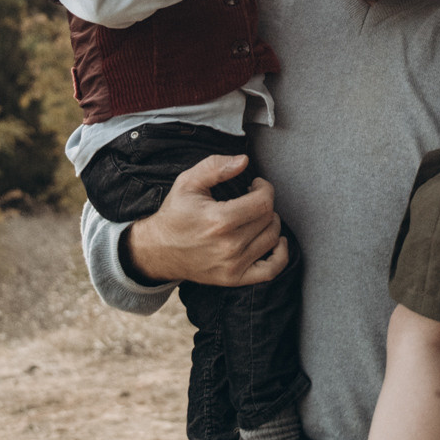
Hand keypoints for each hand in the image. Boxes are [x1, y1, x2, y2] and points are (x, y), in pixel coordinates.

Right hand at [122, 154, 287, 285]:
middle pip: (268, 218)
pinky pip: (271, 270)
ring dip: (270, 223)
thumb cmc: (175, 214)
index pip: (263, 202)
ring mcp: (232, 265)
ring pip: (272, 239)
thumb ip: (215, 166)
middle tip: (251, 199)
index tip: (255, 184)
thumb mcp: (187, 182)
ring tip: (256, 216)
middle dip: (264, 203)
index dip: (265, 188)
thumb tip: (245, 161)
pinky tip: (276, 240)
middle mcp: (228, 246)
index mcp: (218, 220)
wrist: (158, 250)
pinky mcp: (234, 278)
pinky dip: (281, 254)